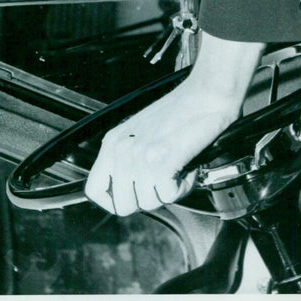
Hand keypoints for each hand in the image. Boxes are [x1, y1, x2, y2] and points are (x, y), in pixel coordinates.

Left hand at [85, 33, 264, 215]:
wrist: (205, 94)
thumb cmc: (180, 111)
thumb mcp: (138, 132)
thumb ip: (126, 158)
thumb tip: (125, 191)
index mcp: (112, 142)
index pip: (94, 189)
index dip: (114, 201)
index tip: (134, 196)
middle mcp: (122, 150)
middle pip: (123, 206)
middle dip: (147, 199)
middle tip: (162, 179)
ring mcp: (140, 156)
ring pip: (149, 203)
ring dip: (168, 191)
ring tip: (177, 167)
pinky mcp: (162, 161)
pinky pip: (169, 196)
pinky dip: (184, 186)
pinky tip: (187, 167)